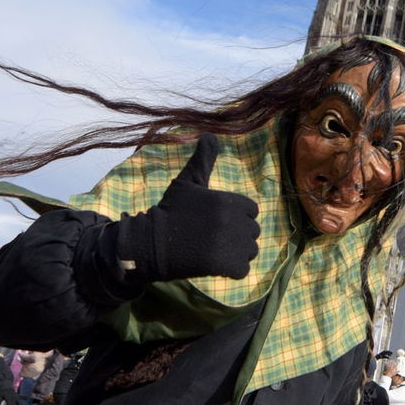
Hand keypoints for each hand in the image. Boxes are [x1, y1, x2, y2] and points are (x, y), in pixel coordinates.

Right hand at [114, 134, 260, 281]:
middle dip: (238, 235)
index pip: (251, 210)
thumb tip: (209, 133)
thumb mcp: (187, 181)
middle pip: (252, 231)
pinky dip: (232, 270)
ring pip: (250, 251)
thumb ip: (203, 159)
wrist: (152, 242)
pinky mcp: (224, 266)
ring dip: (236, 253)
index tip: (218, 220)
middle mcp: (232, 221)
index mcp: (227, 200)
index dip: (237, 215)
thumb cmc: (171, 210)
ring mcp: (229, 245)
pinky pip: (242, 270)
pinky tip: (216, 264)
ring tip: (215, 251)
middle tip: (214, 237)